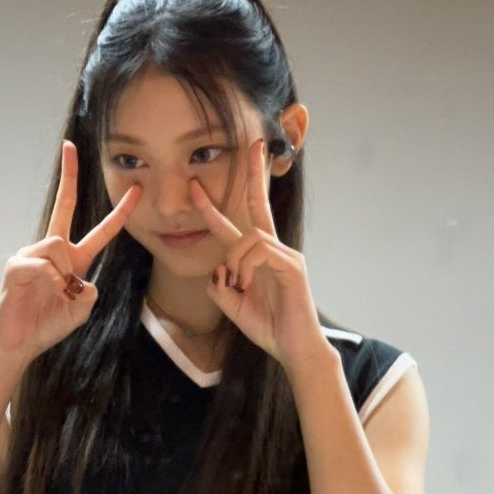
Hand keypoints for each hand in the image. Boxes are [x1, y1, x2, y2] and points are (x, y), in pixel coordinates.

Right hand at [0, 140, 140, 362]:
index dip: (120, 213)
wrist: (18, 342)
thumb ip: (89, 293)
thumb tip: (81, 279)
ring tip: (55, 295)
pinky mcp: (16, 265)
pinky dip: (51, 283)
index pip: (101, 231)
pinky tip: (45, 294)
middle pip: (63, 205)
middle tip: (69, 146)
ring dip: (64, 274)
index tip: (135, 190)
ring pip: (59, 245)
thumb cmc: (47, 325)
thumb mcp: (81, 310)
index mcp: (73, 260)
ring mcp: (32, 254)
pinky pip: (45, 265)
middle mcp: (53, 250)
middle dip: (68, 175)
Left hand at [189, 138, 324, 369]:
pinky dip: (245, 269)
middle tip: (253, 144)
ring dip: (234, 261)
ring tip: (239, 286)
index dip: (215, 207)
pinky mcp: (293, 267)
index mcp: (259, 258)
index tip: (198, 187)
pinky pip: (260, 252)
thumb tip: (217, 268)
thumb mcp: (232, 306)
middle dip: (253, 174)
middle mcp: (275, 250)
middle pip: (258, 205)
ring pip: (248, 238)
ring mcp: (287, 256)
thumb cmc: (269, 328)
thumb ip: (220, 285)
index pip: (238, 224)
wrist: (295, 350)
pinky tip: (247, 287)